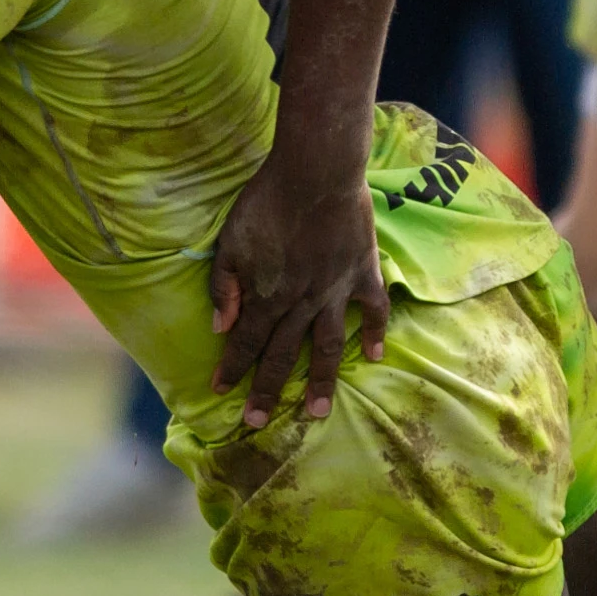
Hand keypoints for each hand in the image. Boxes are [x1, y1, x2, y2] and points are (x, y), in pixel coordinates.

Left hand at [208, 149, 385, 429]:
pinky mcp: (363, 273)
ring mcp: (335, 291)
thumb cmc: (267, 201)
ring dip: (320, 382)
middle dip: (266, 390)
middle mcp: (301, 303)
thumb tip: (220, 327)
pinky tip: (376, 356)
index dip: (231, 368)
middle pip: (282, 354)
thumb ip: (225, 286)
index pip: (244, 341)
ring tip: (315, 414)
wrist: (316, 173)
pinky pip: (373, 310)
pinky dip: (376, 333)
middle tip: (256, 423)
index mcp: (267, 296)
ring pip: (328, 347)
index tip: (220, 393)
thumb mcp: (231, 241)